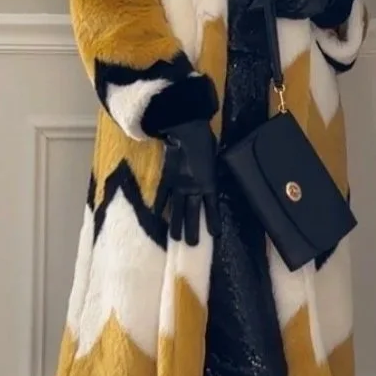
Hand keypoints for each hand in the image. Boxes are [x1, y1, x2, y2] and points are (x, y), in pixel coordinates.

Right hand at [155, 119, 218, 245]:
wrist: (187, 130)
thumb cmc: (206, 141)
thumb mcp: (216, 157)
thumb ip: (215, 169)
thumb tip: (219, 173)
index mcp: (209, 182)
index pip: (212, 206)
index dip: (213, 220)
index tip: (215, 234)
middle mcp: (193, 188)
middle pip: (193, 212)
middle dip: (192, 229)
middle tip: (191, 245)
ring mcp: (179, 185)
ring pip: (178, 209)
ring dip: (177, 224)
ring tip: (175, 239)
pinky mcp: (167, 179)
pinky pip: (163, 194)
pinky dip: (160, 204)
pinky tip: (156, 216)